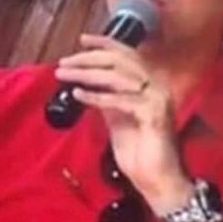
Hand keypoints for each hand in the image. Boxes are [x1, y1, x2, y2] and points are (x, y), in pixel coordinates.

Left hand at [55, 34, 192, 212]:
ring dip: (87, 73)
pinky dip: (97, 96)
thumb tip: (90, 86)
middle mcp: (158, 88)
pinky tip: (78, 94)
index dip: (106, 45)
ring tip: (64, 74)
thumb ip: (109, 102)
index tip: (82, 40)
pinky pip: (120, 100)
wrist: (157, 180)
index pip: (128, 56)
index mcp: (151, 87)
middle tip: (65, 62)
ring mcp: (157, 100)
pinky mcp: (153, 115)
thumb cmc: (141, 155)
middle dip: (90, 58)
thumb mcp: (118, 122)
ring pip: (119, 76)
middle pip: (122, 61)